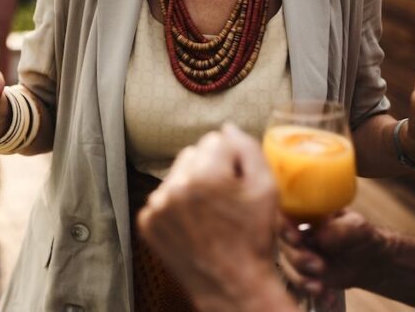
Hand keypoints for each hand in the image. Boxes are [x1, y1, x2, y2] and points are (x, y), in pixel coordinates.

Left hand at [138, 124, 281, 309]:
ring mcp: (157, 205)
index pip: (217, 139)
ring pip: (177, 174)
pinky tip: (194, 223)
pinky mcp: (147, 221)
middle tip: (226, 200)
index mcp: (205, 174)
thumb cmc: (253, 239)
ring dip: (192, 185)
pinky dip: (177, 205)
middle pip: (194, 153)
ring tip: (210, 213)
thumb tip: (227, 128)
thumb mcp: (266, 189)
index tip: (239, 185)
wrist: (231, 286)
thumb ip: (248, 148)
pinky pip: (163, 196)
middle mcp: (175, 186)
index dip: (233, 161)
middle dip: (210, 169)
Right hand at [277, 209, 384, 296]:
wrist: (368, 259)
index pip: (285, 214)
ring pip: (287, 265)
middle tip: (318, 266)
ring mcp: (298, 254)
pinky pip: (300, 283)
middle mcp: (297, 233)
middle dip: (297, 257)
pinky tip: (327, 295)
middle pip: (282, 243)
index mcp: (305, 213)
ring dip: (301, 277)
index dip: (284, 226)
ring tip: (320, 286)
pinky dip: (312, 290)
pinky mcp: (304, 273)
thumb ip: (340, 229)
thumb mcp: (356, 227)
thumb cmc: (360, 234)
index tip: (296, 238)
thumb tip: (320, 236)